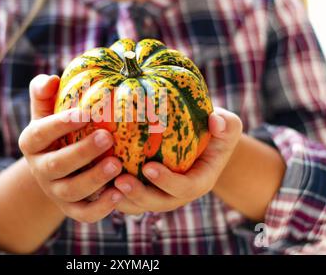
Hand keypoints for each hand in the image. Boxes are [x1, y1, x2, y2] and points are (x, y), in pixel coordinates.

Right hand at [19, 74, 123, 222]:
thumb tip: (51, 79)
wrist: (57, 166)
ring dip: (94, 179)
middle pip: (56, 165)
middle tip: (107, 137)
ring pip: (71, 191)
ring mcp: (54, 191)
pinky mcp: (70, 209)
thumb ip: (45, 93)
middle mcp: (39, 169)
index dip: (60, 124)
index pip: (40, 133)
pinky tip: (119, 193)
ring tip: (117, 164)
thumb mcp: (47, 111)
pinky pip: (83, 214)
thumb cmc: (58, 130)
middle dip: (81, 152)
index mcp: (32, 143)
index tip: (85, 113)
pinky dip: (100, 208)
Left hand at [113, 107, 242, 214]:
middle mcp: (178, 194)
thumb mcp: (228, 126)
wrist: (203, 144)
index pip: (185, 188)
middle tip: (120, 181)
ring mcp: (161, 194)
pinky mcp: (146, 189)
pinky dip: (113, 193)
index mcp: (199, 182)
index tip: (149, 168)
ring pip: (140, 205)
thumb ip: (226, 125)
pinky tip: (97, 179)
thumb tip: (215, 120)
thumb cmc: (215, 133)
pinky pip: (129, 198)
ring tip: (104, 184)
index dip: (167, 182)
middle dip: (139, 195)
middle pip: (158, 202)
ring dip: (122, 198)